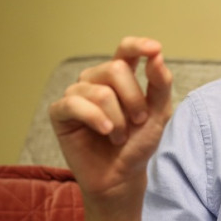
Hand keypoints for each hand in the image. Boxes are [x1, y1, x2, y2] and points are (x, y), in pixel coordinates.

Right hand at [49, 37, 173, 203]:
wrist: (122, 175)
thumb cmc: (139, 142)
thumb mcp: (159, 113)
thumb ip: (160, 84)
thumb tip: (157, 56)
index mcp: (120, 76)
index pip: (125, 50)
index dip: (138, 46)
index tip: (154, 49)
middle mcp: (96, 80)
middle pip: (116, 69)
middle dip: (134, 99)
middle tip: (138, 121)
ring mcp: (77, 94)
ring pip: (100, 91)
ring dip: (118, 118)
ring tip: (119, 135)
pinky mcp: (60, 112)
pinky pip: (75, 104)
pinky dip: (96, 119)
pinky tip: (106, 132)